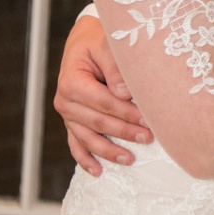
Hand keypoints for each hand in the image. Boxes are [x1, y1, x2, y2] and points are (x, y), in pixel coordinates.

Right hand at [54, 11, 152, 176]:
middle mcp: (64, 101)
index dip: (126, 113)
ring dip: (109, 151)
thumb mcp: (106, 46)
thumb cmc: (97, 43)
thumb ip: (115, 68)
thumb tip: (125, 93)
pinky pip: (76, 144)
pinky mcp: (71, 122)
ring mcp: (67, 114)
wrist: (84, 43)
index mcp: (71, 81)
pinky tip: (98, 172)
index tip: (148, 119)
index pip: (103, 103)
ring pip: (88, 138)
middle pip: (98, 122)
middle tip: (149, 138)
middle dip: (124, 132)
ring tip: (130, 159)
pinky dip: (85, 159)